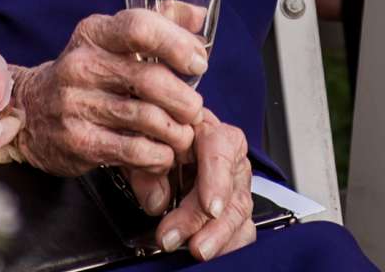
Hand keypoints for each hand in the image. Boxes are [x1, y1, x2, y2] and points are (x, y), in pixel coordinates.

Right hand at [10, 10, 208, 176]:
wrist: (29, 111)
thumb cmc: (86, 73)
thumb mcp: (111, 39)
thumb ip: (158, 23)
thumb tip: (201, 16)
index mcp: (94, 33)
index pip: (140, 28)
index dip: (177, 44)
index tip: (198, 62)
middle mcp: (82, 65)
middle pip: (151, 79)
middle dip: (185, 98)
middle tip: (195, 109)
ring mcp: (76, 104)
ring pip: (147, 118)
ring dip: (177, 131)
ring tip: (184, 134)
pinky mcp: (78, 141)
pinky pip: (134, 150)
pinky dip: (158, 155)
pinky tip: (163, 153)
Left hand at [134, 110, 255, 261]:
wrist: (162, 148)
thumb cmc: (157, 142)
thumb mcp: (143, 147)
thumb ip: (146, 171)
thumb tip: (157, 203)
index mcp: (210, 132)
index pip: (221, 150)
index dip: (217, 180)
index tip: (210, 208)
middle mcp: (230, 158)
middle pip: (231, 191)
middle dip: (207, 221)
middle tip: (183, 239)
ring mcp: (235, 186)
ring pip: (238, 213)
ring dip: (217, 236)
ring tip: (197, 250)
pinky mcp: (234, 209)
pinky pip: (241, 230)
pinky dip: (226, 245)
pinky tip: (211, 252)